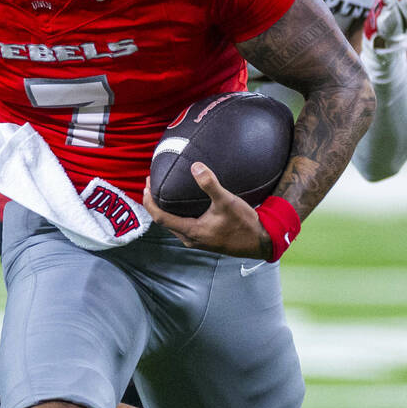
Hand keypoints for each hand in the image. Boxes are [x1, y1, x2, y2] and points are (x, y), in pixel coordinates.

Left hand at [142, 163, 269, 258]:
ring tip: (163, 192)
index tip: (146, 185)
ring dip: (165, 209)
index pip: (160, 217)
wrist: (260, 241)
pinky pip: (183, 226)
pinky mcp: (204, 240)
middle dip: (154, 203)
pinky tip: (182, 203)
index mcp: (191, 231)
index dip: (149, 202)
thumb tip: (195, 166)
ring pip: (173, 225)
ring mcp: (197, 241)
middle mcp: (190, 239)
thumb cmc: (244, 224)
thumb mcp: (227, 201)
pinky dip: (176, 214)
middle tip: (152, 184)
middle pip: (163, 221)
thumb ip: (210, 184)